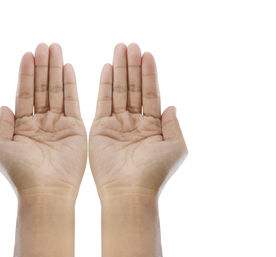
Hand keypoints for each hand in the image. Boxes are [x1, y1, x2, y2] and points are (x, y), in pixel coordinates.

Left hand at [0, 43, 86, 198]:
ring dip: (55, 70)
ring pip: (56, 91)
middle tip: (44, 45)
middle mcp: (40, 123)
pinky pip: (72, 102)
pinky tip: (68, 68)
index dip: (26, 74)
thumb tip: (3, 106)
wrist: (45, 191)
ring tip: (55, 49)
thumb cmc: (20, 173)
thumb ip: (1, 125)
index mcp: (22, 126)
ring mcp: (58, 125)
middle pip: (41, 88)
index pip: (24, 94)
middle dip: (42, 67)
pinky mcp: (74, 128)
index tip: (28, 54)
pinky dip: (70, 85)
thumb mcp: (0, 147)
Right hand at [89, 43, 186, 197]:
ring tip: (120, 49)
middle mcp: (135, 123)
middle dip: (133, 67)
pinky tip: (107, 68)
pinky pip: (102, 102)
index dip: (149, 74)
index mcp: (153, 127)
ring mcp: (117, 124)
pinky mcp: (100, 128)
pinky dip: (104, 85)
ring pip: (118, 91)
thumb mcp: (175, 147)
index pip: (151, 94)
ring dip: (119, 70)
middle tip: (131, 45)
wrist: (129, 191)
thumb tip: (172, 106)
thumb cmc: (154, 173)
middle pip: (133, 88)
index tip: (147, 54)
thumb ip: (174, 125)